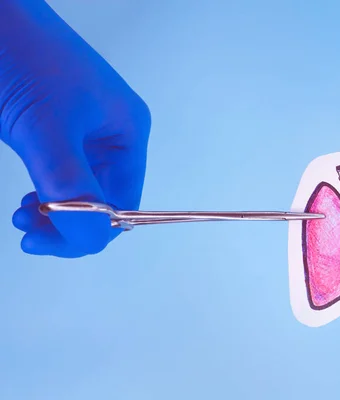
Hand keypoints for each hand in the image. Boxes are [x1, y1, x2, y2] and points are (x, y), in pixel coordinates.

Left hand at [0, 1, 150, 256]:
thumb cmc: (19, 57)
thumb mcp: (47, 129)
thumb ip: (72, 185)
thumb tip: (92, 239)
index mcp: (126, 131)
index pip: (124, 202)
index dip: (93, 228)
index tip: (50, 239)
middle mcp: (110, 135)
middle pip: (103, 201)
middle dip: (69, 223)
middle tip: (29, 230)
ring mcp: (82, 133)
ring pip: (80, 193)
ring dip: (55, 213)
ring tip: (23, 214)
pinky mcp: (54, 130)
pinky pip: (61, 177)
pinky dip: (45, 197)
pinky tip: (29, 199)